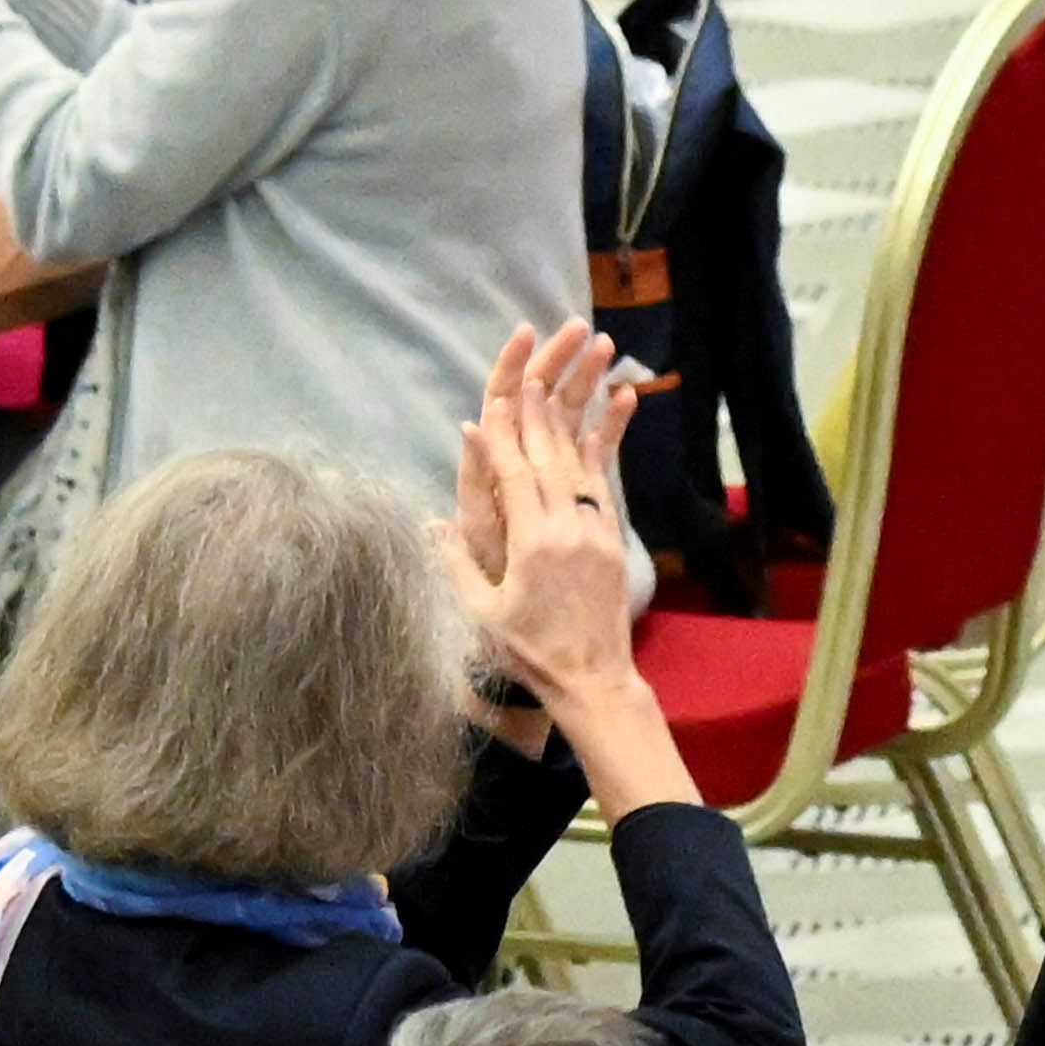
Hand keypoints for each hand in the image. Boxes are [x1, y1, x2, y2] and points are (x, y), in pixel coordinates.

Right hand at [440, 323, 688, 806]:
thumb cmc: (529, 654)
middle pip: (550, 455)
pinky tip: (601, 419)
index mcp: (533, 544)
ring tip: (573, 374)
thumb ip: (454, 564)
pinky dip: (601, 448)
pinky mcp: (613, 542)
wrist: (593, 682)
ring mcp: (596, 533)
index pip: (512, 473)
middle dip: (541, 407)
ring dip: (573, 416)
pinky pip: (605, 484)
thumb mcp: (480, 613)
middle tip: (536, 363)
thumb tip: (432, 520)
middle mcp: (569, 530)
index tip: (493, 399)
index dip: (500, 434)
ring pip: (580, 463)